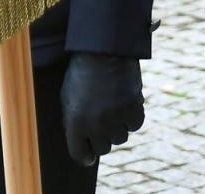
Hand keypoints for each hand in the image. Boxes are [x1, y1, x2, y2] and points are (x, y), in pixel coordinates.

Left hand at [60, 52, 144, 166]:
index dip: (86, 156)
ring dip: (118, 128)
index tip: (90, 155)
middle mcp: (95, 124)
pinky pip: (135, 125)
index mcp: (74, 123)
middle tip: (104, 125)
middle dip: (102, 138)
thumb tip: (83, 143)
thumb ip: (74, 123)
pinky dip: (132, 118)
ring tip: (115, 112)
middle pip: (103, 149)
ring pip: (120, 139)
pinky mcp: (133, 107)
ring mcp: (115, 117)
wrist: (103, 49)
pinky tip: (127, 107)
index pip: (80, 155)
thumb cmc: (82, 73)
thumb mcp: (68, 99)